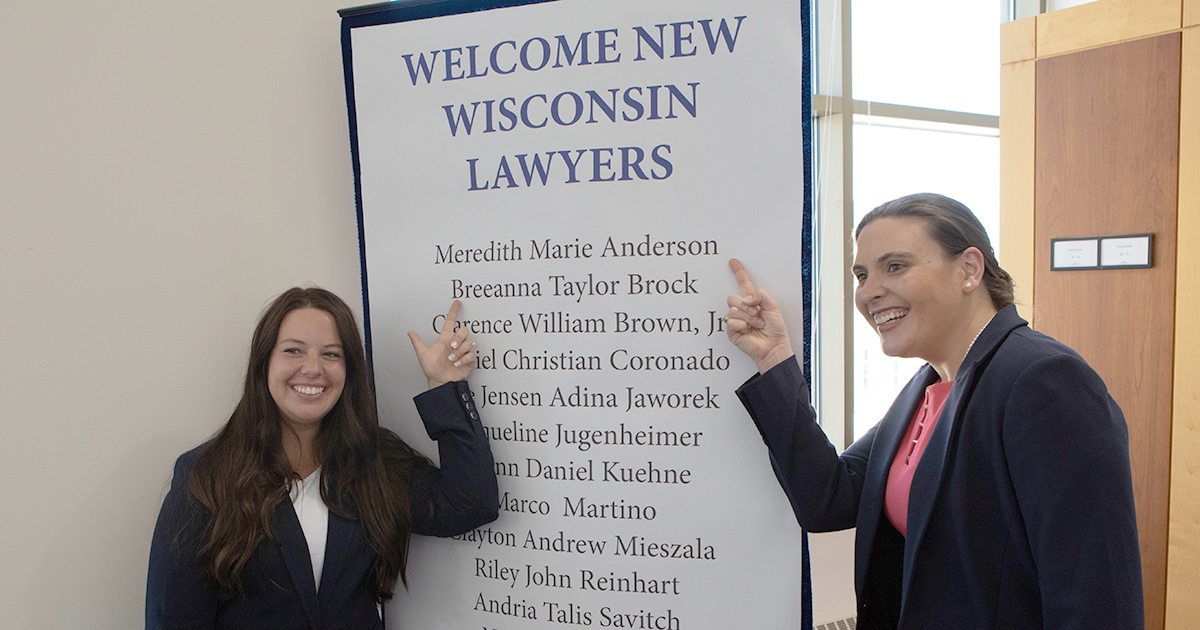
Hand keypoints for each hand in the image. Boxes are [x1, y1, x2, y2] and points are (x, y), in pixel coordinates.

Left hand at [408, 300, 474, 389]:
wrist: (441, 382)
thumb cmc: (432, 370)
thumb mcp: (422, 355)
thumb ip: (417, 342)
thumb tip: (410, 333)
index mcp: (444, 339)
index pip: (450, 322)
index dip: (453, 312)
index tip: (457, 303)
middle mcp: (454, 344)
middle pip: (463, 331)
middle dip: (459, 338)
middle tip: (452, 346)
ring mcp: (462, 351)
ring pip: (468, 343)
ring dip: (459, 352)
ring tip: (452, 359)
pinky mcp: (468, 360)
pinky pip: (471, 354)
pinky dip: (464, 359)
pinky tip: (457, 363)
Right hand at [724, 258, 794, 373]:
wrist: (773, 347)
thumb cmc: (776, 330)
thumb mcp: (773, 306)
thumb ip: (761, 295)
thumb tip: (747, 298)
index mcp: (753, 301)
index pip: (743, 283)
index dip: (738, 272)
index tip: (733, 262)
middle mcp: (743, 309)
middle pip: (732, 297)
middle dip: (746, 306)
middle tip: (757, 314)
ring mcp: (736, 320)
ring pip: (733, 309)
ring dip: (748, 317)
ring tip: (756, 324)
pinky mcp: (732, 331)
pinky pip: (731, 321)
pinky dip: (742, 325)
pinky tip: (748, 330)